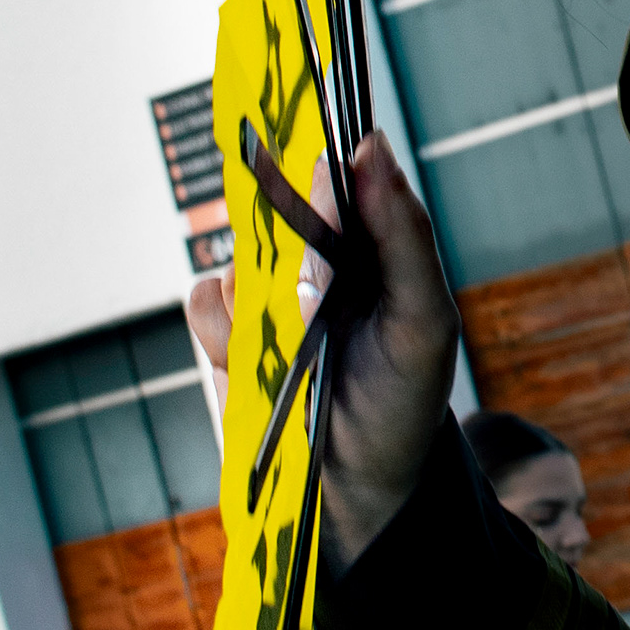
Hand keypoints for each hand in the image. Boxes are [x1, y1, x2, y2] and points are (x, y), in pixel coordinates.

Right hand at [183, 130, 456, 564]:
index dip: (316, 167)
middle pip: (272, 206)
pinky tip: (264, 369)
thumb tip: (372, 145)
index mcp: (367, 240)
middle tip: (313, 296)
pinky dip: (227, 333)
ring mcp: (267, 292)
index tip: (307, 162)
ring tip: (301, 348)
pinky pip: (206, 302)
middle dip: (285, 245)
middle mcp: (312, 255)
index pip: (333, 173)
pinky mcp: (228, 333)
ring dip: (261, 300)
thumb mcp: (423, 318)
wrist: (360, 483)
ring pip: (238, 256)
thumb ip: (403, 234)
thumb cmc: (405, 395)